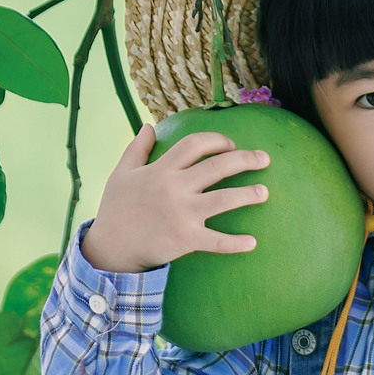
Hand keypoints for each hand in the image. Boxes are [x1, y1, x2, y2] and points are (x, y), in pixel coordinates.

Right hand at [80, 122, 269, 273]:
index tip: (231, 144)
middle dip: (245, 159)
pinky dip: (236, 243)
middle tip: (265, 159)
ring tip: (265, 192)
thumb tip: (148, 126)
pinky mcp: (185, 239)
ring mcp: (182, 214)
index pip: (195, 144)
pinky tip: (253, 242)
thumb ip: (137, 149)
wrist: (108, 247)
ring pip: (224, 199)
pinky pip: (216, 241)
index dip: (217, 140)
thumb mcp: (120, 174)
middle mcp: (174, 188)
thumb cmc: (116, 209)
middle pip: (217, 166)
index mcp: (161, 169)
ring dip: (248, 195)